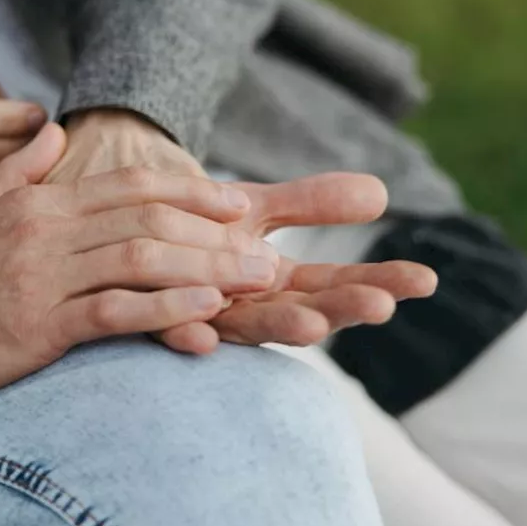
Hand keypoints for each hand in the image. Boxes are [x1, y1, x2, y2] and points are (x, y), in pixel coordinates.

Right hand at [0, 124, 277, 410]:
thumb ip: (17, 171)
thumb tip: (51, 129)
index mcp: (36, 202)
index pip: (128, 186)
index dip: (190, 194)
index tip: (239, 207)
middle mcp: (44, 229)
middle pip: (149, 218)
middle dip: (217, 236)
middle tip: (271, 256)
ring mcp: (38, 275)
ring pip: (141, 259)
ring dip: (207, 271)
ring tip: (258, 283)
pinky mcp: (30, 324)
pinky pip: (110, 310)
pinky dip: (163, 310)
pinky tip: (205, 316)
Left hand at [41, 109, 436, 353]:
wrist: (104, 191)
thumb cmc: (181, 212)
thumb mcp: (253, 209)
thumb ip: (310, 204)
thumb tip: (382, 194)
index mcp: (262, 284)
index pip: (331, 287)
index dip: (374, 283)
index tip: (422, 282)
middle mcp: (231, 305)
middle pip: (296, 309)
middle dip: (340, 309)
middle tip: (381, 304)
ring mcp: (187, 312)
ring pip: (237, 323)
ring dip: (274, 322)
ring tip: (313, 320)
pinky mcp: (135, 312)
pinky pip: (159, 327)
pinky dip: (182, 329)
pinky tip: (205, 334)